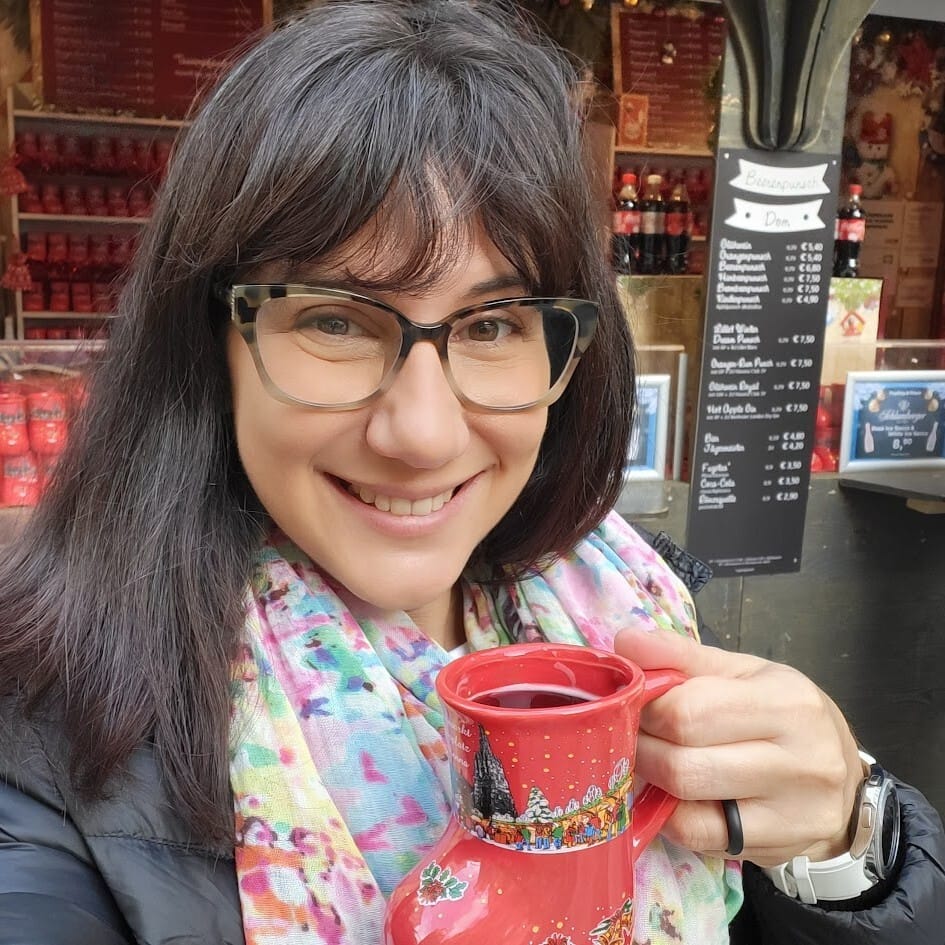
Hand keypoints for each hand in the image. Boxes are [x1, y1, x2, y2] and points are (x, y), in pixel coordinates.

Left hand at [615, 624, 863, 866]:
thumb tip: (625, 643)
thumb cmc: (784, 716)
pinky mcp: (777, 848)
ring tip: (649, 759)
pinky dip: (668, 814)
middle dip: (642, 746)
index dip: (645, 707)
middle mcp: (799, 760)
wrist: (846, 785)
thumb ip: (681, 655)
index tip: (635, 702)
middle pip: (682, 762)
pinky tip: (672, 795)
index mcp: (787, 702)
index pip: (689, 711)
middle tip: (632, 734)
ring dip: (650, 780)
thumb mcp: (743, 673)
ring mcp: (792, 813)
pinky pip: (695, 835)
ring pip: (685, 802)